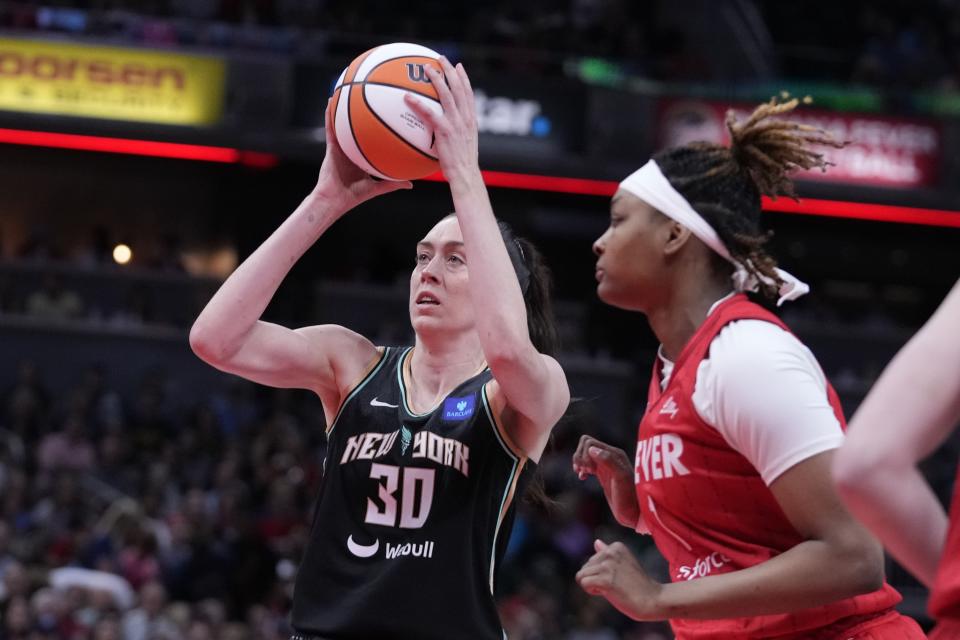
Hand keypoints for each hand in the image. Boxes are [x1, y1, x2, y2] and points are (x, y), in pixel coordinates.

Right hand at [314, 98, 411, 211]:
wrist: (334, 201)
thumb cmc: (353, 197)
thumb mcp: (377, 187)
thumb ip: (392, 183)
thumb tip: (411, 183)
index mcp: (362, 156)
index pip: (373, 138)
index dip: (380, 127)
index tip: (390, 114)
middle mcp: (352, 148)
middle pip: (360, 125)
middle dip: (364, 110)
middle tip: (373, 94)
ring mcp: (341, 146)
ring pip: (343, 121)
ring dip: (344, 105)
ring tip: (349, 87)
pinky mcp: (331, 146)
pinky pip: (330, 127)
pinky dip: (329, 114)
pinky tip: (331, 100)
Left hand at [403, 56, 479, 185]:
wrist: (465, 175)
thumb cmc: (462, 166)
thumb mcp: (463, 147)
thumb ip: (456, 134)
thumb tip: (444, 132)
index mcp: (471, 120)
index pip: (469, 94)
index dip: (464, 78)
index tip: (458, 66)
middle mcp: (465, 118)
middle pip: (459, 88)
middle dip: (450, 70)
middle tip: (441, 58)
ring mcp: (456, 123)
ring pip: (446, 94)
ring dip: (436, 78)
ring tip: (426, 67)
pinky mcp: (445, 131)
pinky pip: (429, 113)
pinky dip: (418, 104)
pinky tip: (407, 97)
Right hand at [572, 435, 641, 528]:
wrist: (635, 513)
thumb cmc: (629, 497)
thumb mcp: (621, 478)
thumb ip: (609, 461)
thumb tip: (591, 450)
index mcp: (614, 454)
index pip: (589, 442)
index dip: (584, 455)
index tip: (590, 470)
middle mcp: (610, 456)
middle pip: (585, 445)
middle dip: (580, 457)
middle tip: (585, 471)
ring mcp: (606, 465)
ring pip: (585, 453)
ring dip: (579, 462)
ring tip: (582, 474)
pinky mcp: (603, 474)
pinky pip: (587, 463)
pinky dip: (581, 468)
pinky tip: (583, 478)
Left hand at [576, 539, 663, 620]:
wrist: (653, 600)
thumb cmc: (639, 585)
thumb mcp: (624, 564)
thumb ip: (608, 553)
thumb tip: (596, 542)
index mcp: (616, 546)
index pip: (591, 560)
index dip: (601, 573)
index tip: (618, 578)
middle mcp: (611, 552)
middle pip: (584, 567)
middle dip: (595, 579)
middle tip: (615, 585)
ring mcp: (608, 565)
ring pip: (581, 575)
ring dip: (592, 585)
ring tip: (611, 588)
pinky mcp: (605, 579)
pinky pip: (583, 583)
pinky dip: (591, 591)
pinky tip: (607, 592)